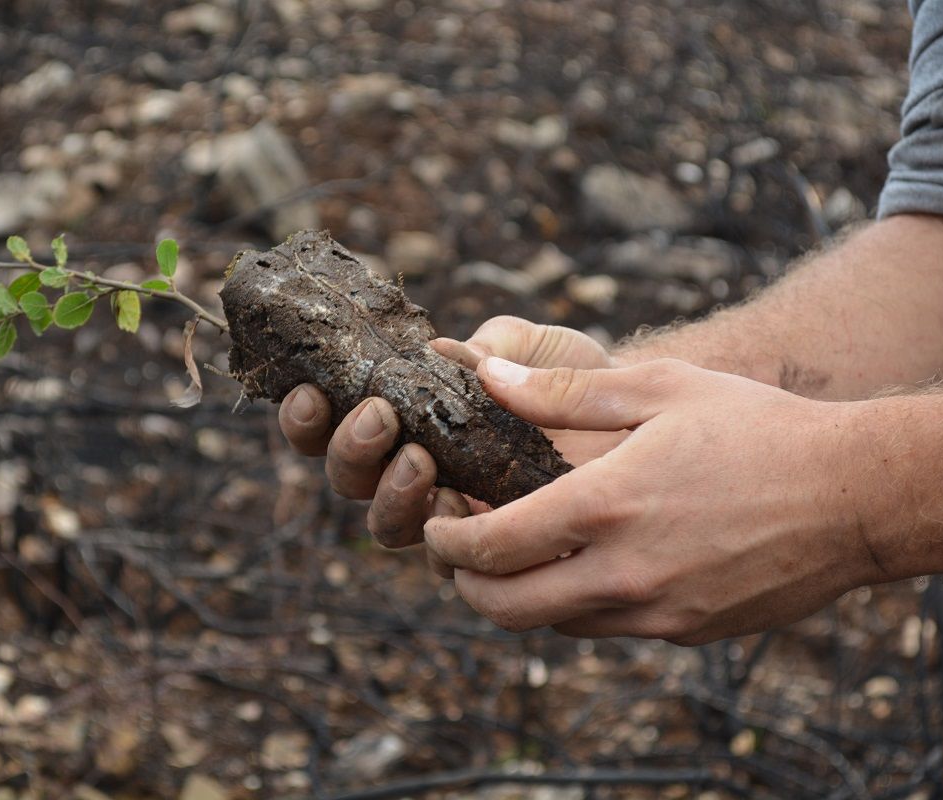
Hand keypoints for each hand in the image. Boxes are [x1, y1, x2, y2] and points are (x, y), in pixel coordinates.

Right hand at [277, 316, 621, 551]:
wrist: (635, 418)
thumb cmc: (571, 375)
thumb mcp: (528, 347)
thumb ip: (486, 348)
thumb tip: (441, 355)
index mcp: (402, 414)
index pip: (329, 422)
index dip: (306, 415)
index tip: (311, 391)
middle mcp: (410, 467)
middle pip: (345, 477)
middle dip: (349, 449)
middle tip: (380, 418)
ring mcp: (444, 513)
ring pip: (385, 524)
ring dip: (390, 492)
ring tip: (422, 461)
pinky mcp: (485, 549)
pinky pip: (444, 559)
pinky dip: (442, 534)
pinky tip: (460, 502)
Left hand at [423, 357, 886, 644]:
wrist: (855, 494)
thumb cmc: (756, 427)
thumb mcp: (658, 389)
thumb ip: (562, 391)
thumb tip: (485, 377)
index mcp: (607, 505)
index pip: (492, 547)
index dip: (446, 542)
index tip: (436, 524)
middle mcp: (625, 572)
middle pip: (506, 608)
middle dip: (466, 585)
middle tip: (461, 552)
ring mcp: (658, 611)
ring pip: (554, 623)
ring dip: (522, 596)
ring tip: (522, 551)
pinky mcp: (687, 630)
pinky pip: (610, 628)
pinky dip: (579, 604)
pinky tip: (591, 560)